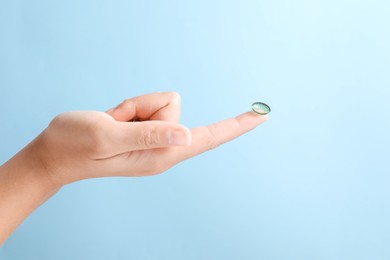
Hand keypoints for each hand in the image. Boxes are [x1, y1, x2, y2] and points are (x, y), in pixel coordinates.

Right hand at [35, 92, 268, 185]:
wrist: (56, 152)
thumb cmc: (76, 146)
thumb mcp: (109, 137)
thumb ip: (149, 135)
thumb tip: (188, 136)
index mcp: (161, 155)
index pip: (207, 138)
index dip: (234, 126)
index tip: (261, 116)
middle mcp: (164, 148)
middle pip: (173, 107)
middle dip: (144, 106)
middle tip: (118, 123)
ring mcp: (154, 138)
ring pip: (160, 102)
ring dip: (134, 107)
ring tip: (114, 124)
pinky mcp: (145, 129)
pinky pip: (148, 103)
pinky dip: (130, 107)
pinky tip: (115, 121)